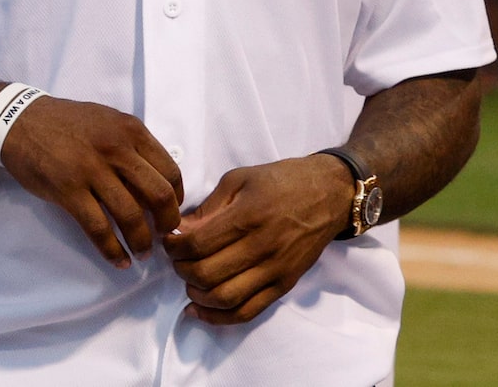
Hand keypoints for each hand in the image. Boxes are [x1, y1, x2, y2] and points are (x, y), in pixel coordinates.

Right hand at [0, 96, 183, 268]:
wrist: (19, 120)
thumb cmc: (66, 123)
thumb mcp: (107, 121)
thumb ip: (133, 146)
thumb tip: (158, 184)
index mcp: (130, 130)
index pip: (170, 171)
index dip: (177, 199)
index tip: (169, 213)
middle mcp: (115, 148)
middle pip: (159, 195)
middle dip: (167, 224)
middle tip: (163, 237)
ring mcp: (91, 170)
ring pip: (131, 216)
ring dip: (141, 242)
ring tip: (141, 253)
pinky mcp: (68, 190)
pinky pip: (98, 228)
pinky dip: (112, 250)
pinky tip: (118, 260)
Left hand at [165, 156, 354, 325]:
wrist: (329, 195)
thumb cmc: (280, 181)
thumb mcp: (238, 179)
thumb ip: (208, 208)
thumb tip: (179, 230)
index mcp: (247, 216)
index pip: (197, 244)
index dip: (174, 247)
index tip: (168, 241)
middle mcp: (262, 247)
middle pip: (207, 274)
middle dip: (181, 270)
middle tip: (176, 260)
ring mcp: (275, 270)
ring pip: (225, 298)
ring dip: (196, 295)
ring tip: (188, 281)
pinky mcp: (285, 285)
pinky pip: (249, 311)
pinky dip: (220, 317)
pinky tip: (199, 310)